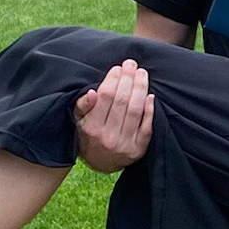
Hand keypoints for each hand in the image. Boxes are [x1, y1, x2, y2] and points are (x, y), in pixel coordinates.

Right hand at [73, 57, 154, 172]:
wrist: (101, 163)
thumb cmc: (89, 135)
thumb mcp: (78, 121)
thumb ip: (82, 105)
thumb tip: (92, 92)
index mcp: (91, 128)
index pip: (105, 97)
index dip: (113, 80)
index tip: (118, 68)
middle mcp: (108, 137)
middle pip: (122, 101)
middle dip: (128, 79)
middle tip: (132, 65)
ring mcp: (125, 144)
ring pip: (135, 111)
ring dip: (140, 89)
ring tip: (142, 74)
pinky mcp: (139, 150)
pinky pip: (147, 127)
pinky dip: (150, 110)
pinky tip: (150, 95)